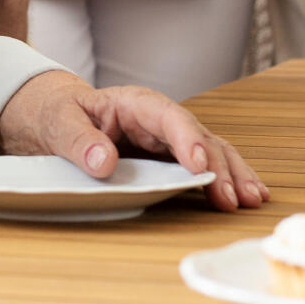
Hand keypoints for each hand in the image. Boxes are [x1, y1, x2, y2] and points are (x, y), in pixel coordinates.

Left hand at [0, 71, 267, 211]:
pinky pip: (204, 168)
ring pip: (211, 152)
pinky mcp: (169, 160)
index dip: (187, 140)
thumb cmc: (56, 115)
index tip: (199, 166)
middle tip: (232, 198)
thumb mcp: (58, 123)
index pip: (169, 117)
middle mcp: (159, 120)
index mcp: (134, 104)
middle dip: (219, 166)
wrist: (52, 118)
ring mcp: (168, 140)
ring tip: (253, 200)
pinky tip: (246, 198)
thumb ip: (78, 141)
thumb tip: (104, 162)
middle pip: (199, 137)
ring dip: (233, 175)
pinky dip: (226, 180)